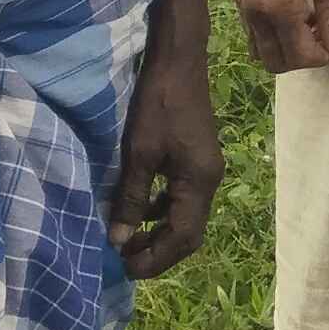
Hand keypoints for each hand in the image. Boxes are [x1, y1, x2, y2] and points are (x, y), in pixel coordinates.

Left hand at [109, 41, 222, 280]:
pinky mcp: (196, 160)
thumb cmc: (158, 106)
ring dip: (160, 233)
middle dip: (159, 251)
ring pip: (185, 216)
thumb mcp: (139, 154)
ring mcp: (205, 170)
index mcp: (200, 182)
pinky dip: (162, 211)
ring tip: (128, 241)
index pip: (183, 237)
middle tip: (125, 260)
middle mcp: (209, 181)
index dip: (156, 258)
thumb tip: (119, 240)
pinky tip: (140, 209)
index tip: (125, 267)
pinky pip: (181, 198)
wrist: (178, 62)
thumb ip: (131, 199)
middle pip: (189, 233)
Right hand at [232, 0, 328, 72]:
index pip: (298, 55)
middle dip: (300, 59)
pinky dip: (271, 34)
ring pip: (258, 49)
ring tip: (307, 28)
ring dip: (284, 49)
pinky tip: (292, 15)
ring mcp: (241, 2)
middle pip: (273, 61)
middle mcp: (254, 9)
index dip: (320, 57)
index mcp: (279, 4)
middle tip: (321, 41)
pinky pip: (251, 30)